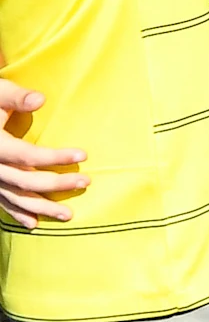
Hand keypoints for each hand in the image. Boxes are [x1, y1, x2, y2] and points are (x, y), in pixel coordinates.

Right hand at [0, 78, 89, 227]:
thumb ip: (16, 98)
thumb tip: (40, 100)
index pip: (28, 155)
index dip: (55, 156)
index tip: (84, 155)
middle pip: (25, 180)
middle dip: (56, 184)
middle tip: (86, 182)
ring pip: (15, 197)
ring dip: (41, 207)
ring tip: (68, 215)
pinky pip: (1, 202)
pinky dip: (17, 213)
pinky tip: (33, 223)